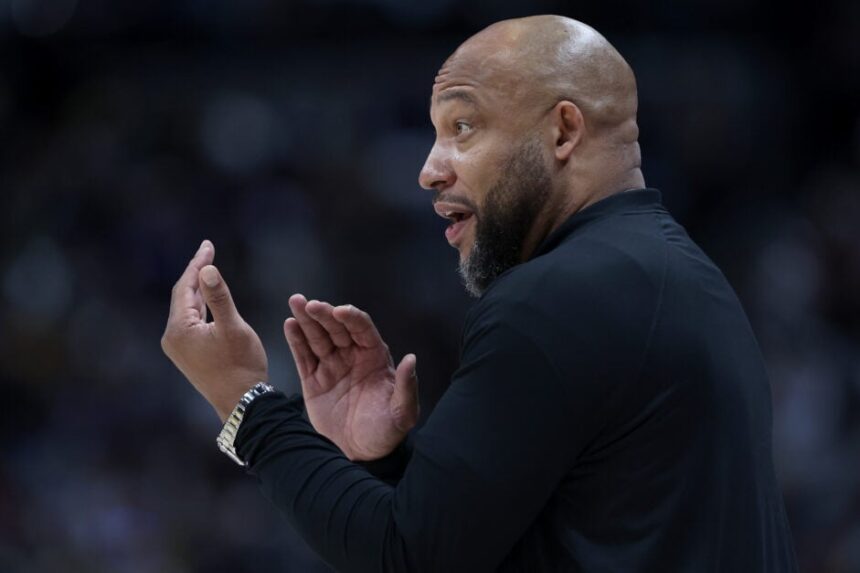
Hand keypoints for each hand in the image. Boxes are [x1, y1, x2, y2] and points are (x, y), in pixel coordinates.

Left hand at [161, 240, 267, 421]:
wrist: (242, 403)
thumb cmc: (241, 365)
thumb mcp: (233, 327)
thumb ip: (219, 296)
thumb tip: (207, 269)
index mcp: (179, 329)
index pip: (184, 287)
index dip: (197, 264)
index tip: (208, 245)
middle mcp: (173, 338)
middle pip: (183, 296)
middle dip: (196, 273)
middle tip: (209, 250)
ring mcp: (179, 348)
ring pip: (188, 310)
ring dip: (199, 290)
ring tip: (209, 269)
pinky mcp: (189, 355)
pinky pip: (192, 322)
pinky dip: (202, 307)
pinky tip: (209, 299)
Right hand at [284, 295, 417, 460]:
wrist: (361, 455)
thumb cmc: (386, 432)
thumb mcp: (402, 412)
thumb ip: (406, 386)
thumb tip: (411, 358)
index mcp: (375, 358)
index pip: (363, 330)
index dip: (352, 318)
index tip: (340, 311)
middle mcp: (352, 357)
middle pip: (337, 329)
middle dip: (325, 314)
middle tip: (311, 304)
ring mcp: (332, 367)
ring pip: (318, 337)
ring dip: (307, 320)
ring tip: (296, 303)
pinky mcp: (314, 380)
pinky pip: (304, 356)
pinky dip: (296, 340)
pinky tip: (290, 324)